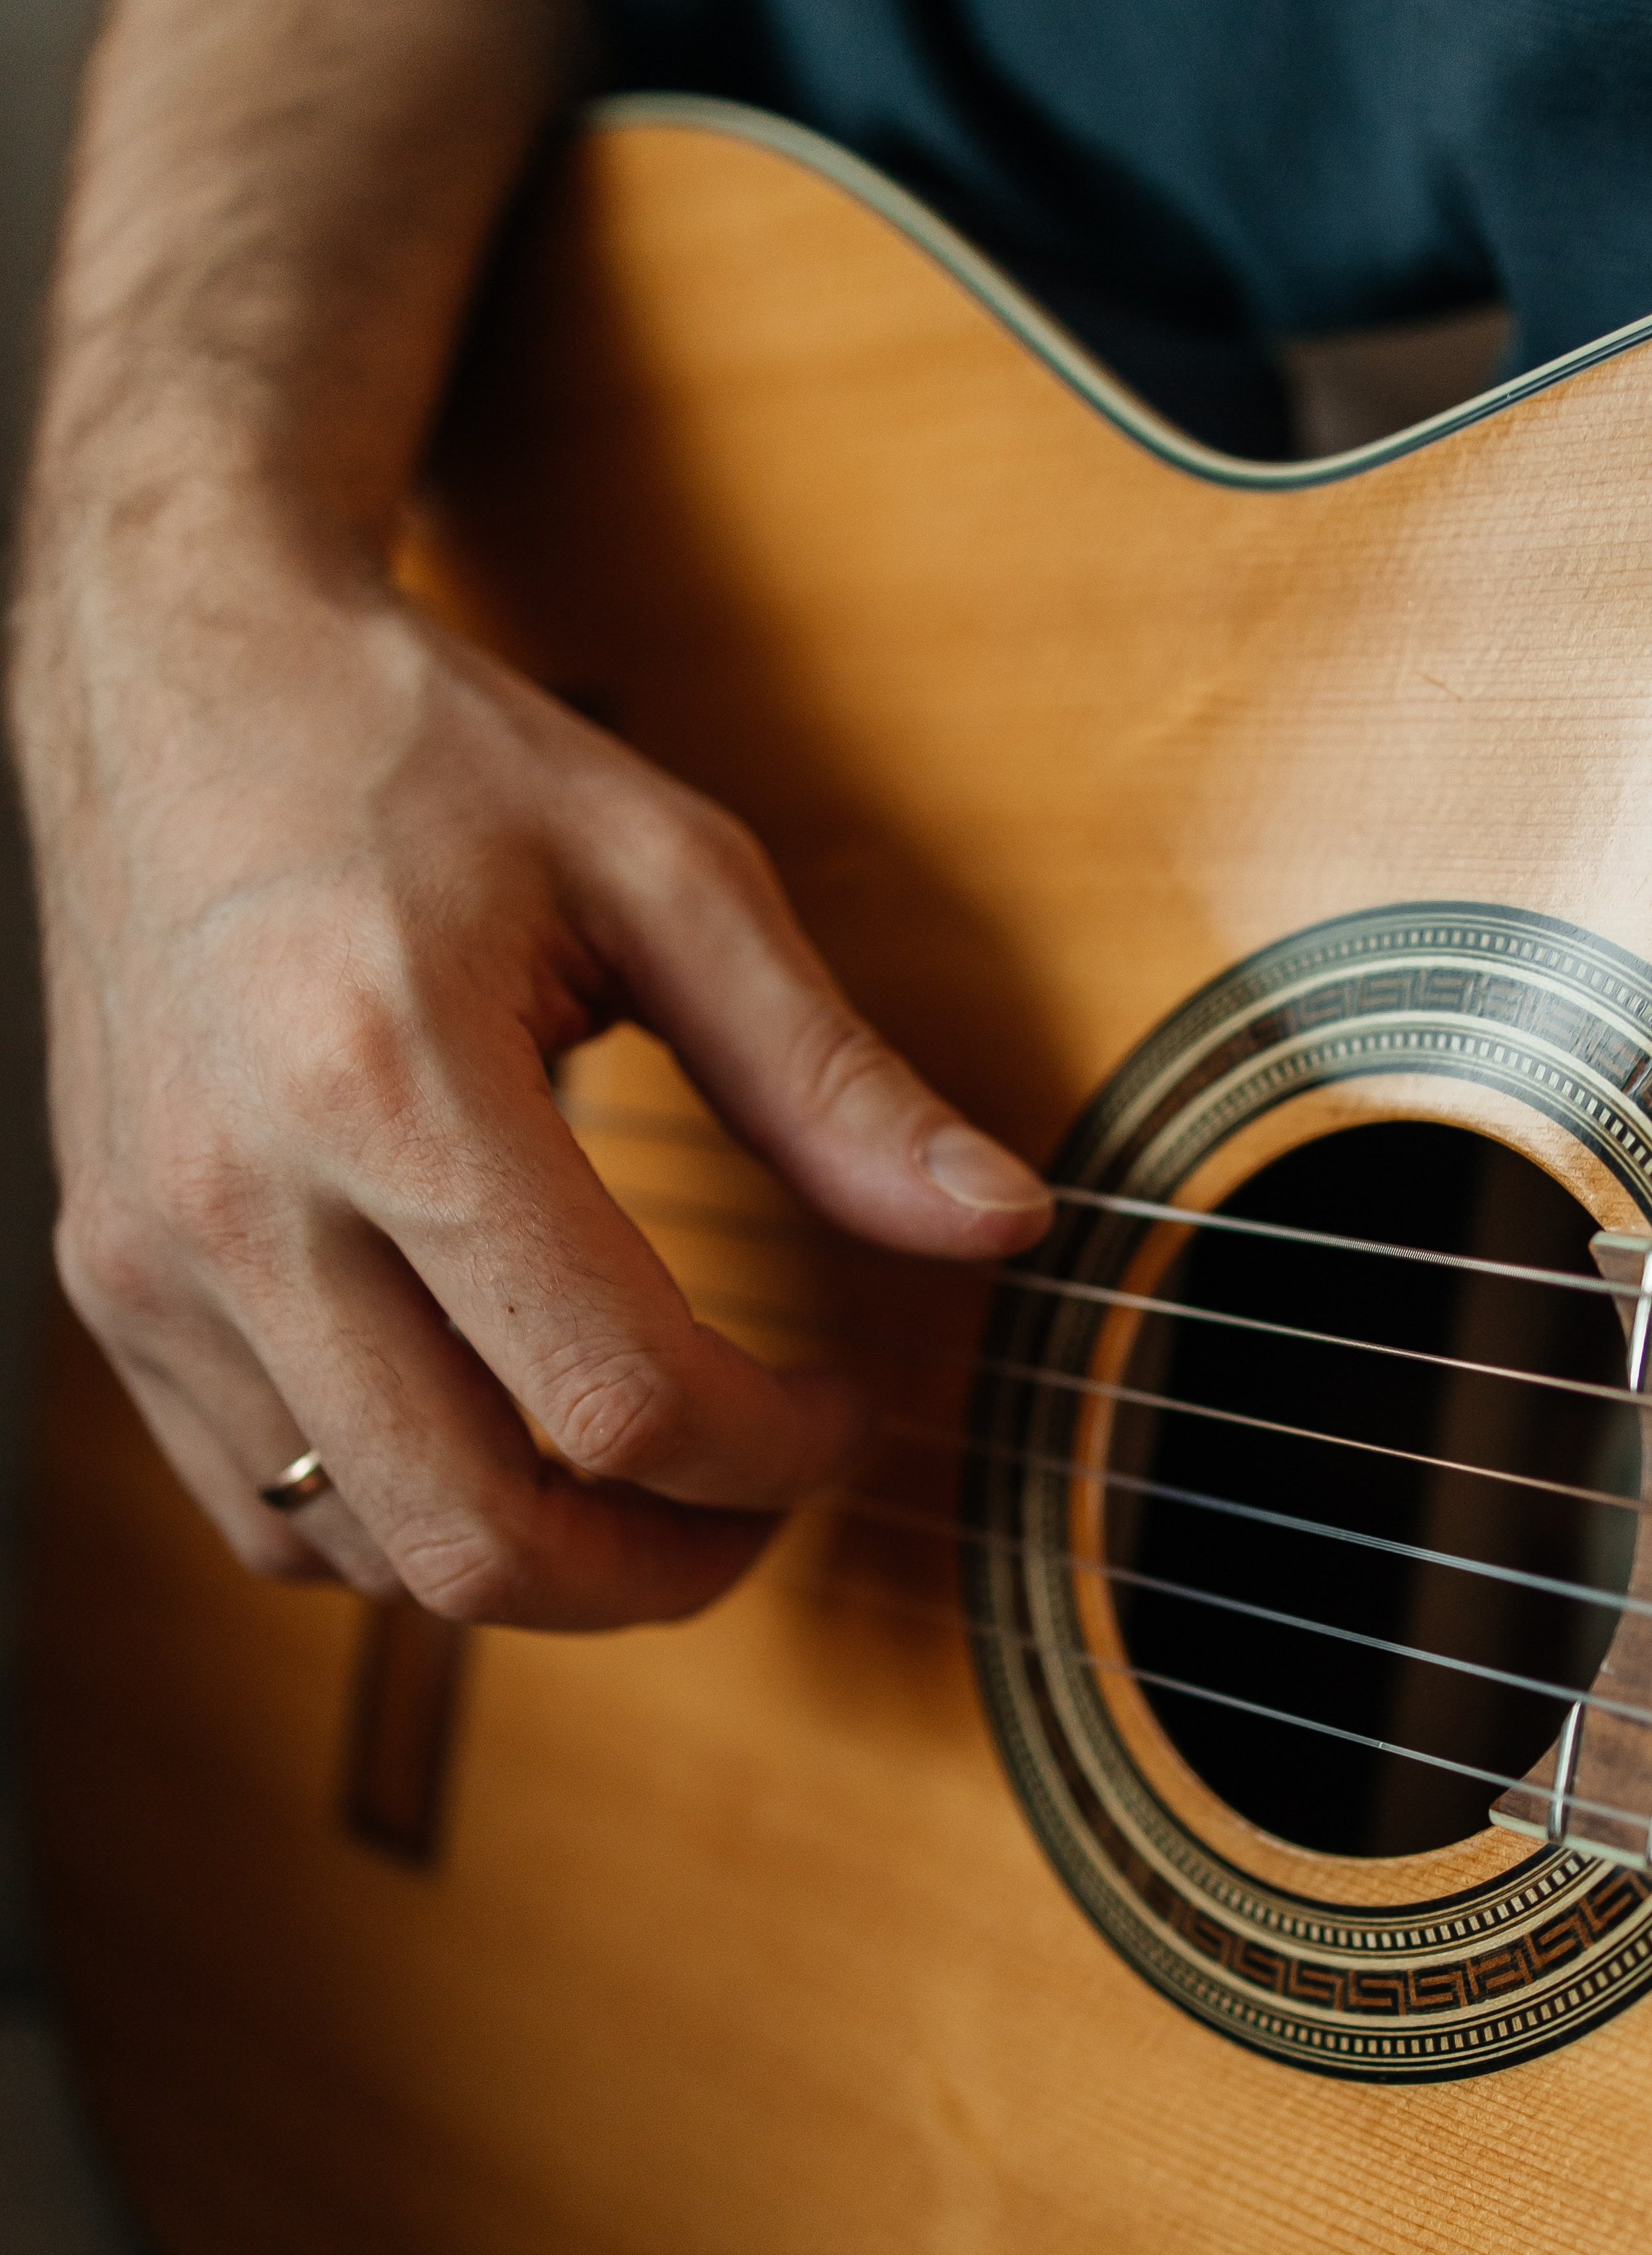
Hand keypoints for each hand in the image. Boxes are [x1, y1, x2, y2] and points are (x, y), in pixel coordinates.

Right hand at [18, 508, 1050, 1627]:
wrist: (176, 682)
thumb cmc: (419, 754)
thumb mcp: (662, 873)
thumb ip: (831, 1077)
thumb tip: (1004, 1220)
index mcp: (388, 1080)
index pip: (617, 1390)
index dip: (772, 1454)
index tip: (838, 1409)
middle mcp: (237, 1200)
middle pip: (476, 1536)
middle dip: (660, 1572)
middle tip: (754, 1509)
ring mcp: (149, 1258)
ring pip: (364, 1557)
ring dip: (535, 1560)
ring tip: (638, 1469)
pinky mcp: (110, 1281)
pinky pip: (263, 1513)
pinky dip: (396, 1527)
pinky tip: (485, 1432)